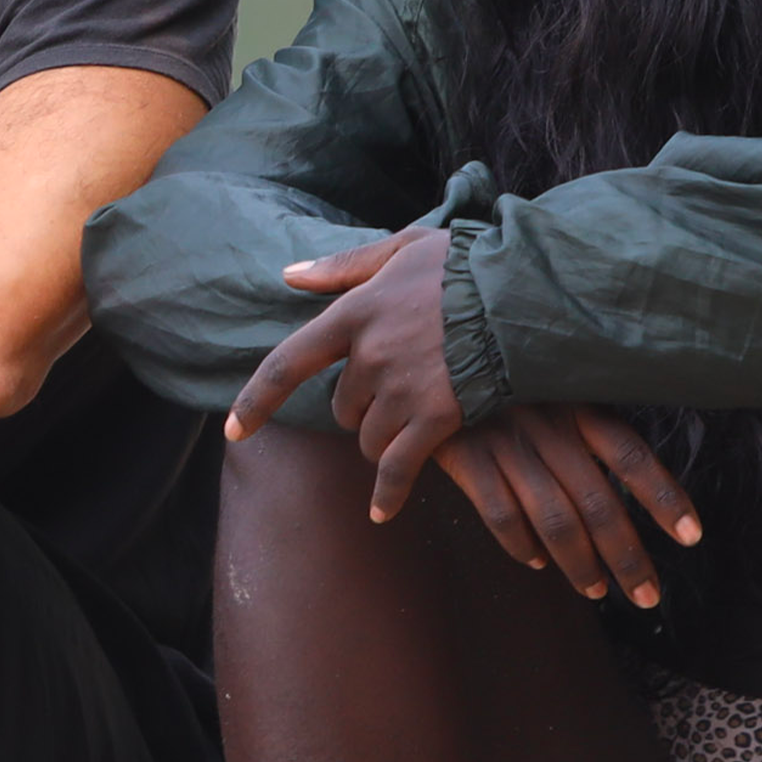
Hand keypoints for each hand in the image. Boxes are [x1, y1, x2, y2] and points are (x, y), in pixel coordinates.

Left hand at [229, 227, 465, 522]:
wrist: (528, 294)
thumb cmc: (469, 266)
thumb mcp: (404, 249)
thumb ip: (344, 266)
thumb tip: (290, 274)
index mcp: (355, 313)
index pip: (289, 362)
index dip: (257, 399)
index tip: (234, 430)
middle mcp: (370, 355)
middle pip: (343, 405)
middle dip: (361, 406)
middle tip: (400, 390)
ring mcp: (402, 389)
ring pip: (368, 436)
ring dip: (381, 437)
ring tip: (417, 418)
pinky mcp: (435, 418)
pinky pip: (398, 467)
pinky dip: (388, 493)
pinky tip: (380, 513)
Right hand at [432, 405, 702, 607]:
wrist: (431, 356)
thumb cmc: (505, 380)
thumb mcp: (552, 387)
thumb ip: (585, 426)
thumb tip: (623, 485)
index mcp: (577, 405)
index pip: (631, 455)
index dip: (664, 497)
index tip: (692, 536)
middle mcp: (549, 426)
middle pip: (599, 503)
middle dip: (627, 556)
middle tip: (647, 595)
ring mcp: (508, 443)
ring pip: (555, 520)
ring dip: (580, 564)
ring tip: (597, 591)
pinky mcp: (468, 458)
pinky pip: (501, 514)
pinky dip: (521, 545)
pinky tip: (537, 562)